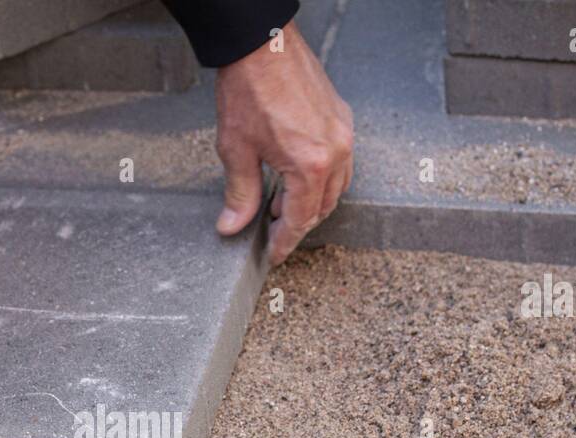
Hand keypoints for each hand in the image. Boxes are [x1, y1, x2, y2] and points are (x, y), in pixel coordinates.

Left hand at [213, 20, 353, 264]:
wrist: (263, 44)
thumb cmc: (250, 89)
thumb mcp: (236, 150)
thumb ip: (240, 194)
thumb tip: (232, 226)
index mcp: (310, 165)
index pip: (300, 220)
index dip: (285, 242)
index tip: (274, 254)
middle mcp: (335, 152)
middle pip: (323, 207)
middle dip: (298, 224)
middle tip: (273, 231)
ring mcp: (343, 134)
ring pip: (336, 187)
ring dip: (312, 202)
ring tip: (282, 204)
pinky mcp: (342, 119)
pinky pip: (341, 163)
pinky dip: (322, 179)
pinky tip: (298, 176)